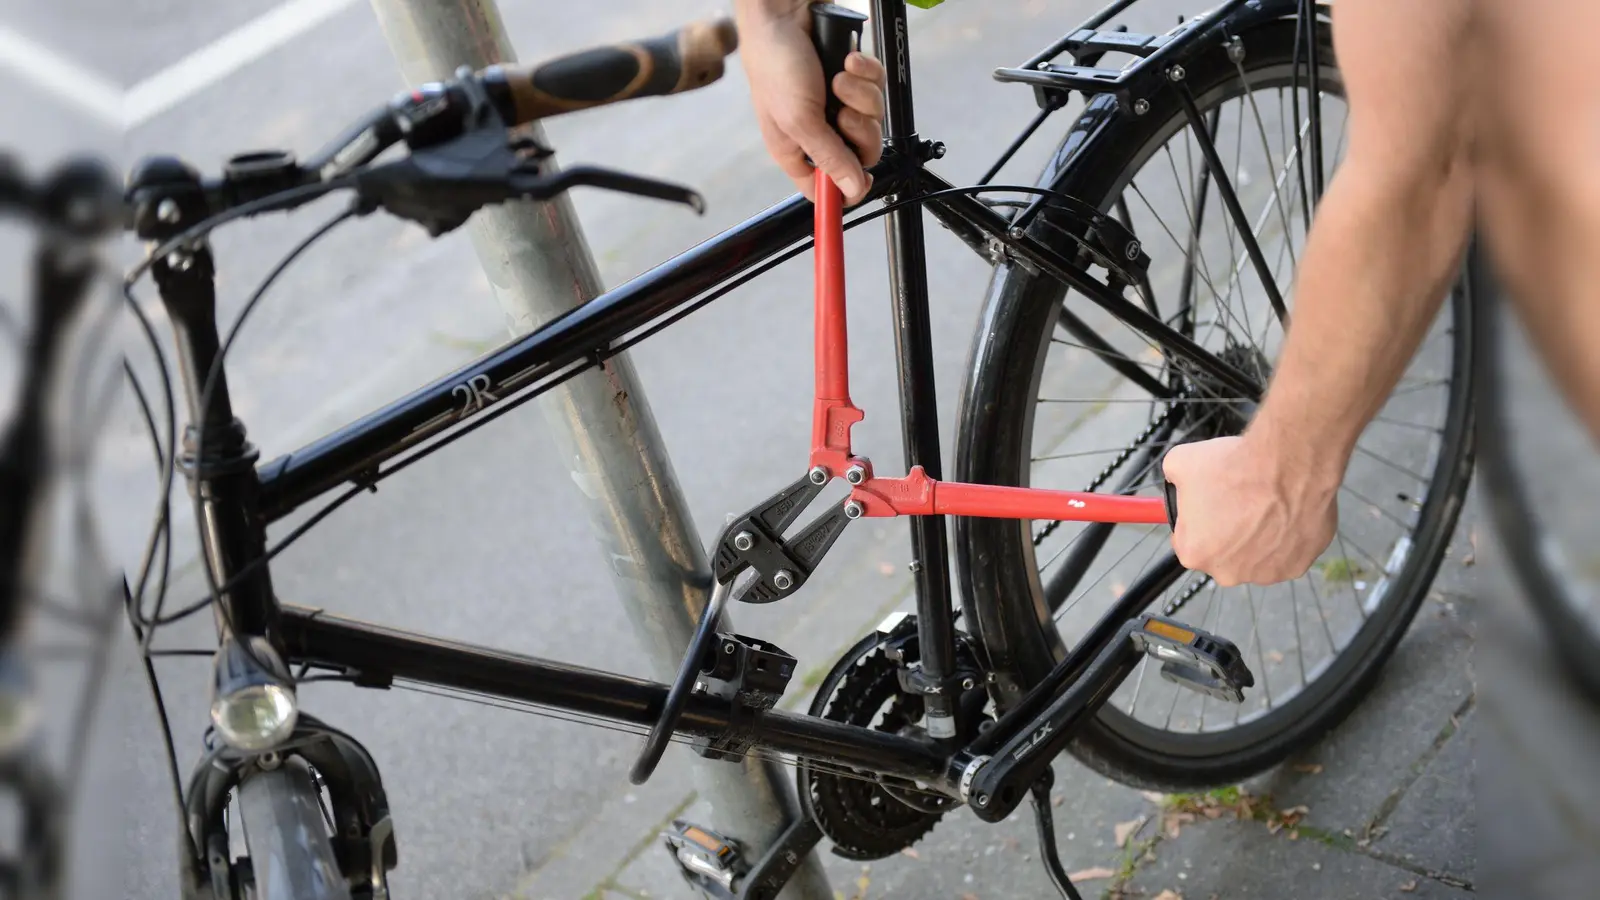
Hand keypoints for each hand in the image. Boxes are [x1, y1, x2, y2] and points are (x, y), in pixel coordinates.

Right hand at [736, 0, 886, 203]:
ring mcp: (838, 103)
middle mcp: (819, 130)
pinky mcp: (853, 78)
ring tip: (839, 78)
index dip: (845, 189)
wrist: (785, 10)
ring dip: (861, 96)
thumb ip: (829, 158)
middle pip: (861, 154)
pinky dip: (866, 73)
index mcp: (796, 149)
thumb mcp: (799, 120)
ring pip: (873, 118)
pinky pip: (877, 87)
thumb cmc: (776, 63)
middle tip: (844, 115)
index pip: (826, 188)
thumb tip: (850, 191)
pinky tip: (847, 61)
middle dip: (860, 131)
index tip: (861, 182)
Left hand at [1161, 434, 1341, 586]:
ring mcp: (1265, 574)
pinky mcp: (1296, 566)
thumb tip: (1176, 479)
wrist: (1288, 464)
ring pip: (1256, 556)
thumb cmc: (1234, 466)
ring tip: (1265, 504)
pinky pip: (1287, 553)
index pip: (1188, 541)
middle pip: (1222, 554)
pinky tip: (1287, 512)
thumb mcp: (1180, 462)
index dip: (1197, 520)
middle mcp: (1227, 573)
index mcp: (1194, 554)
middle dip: (1228, 531)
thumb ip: (1173, 479)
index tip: (1208, 505)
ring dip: (1259, 535)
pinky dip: (1287, 536)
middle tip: (1239, 501)